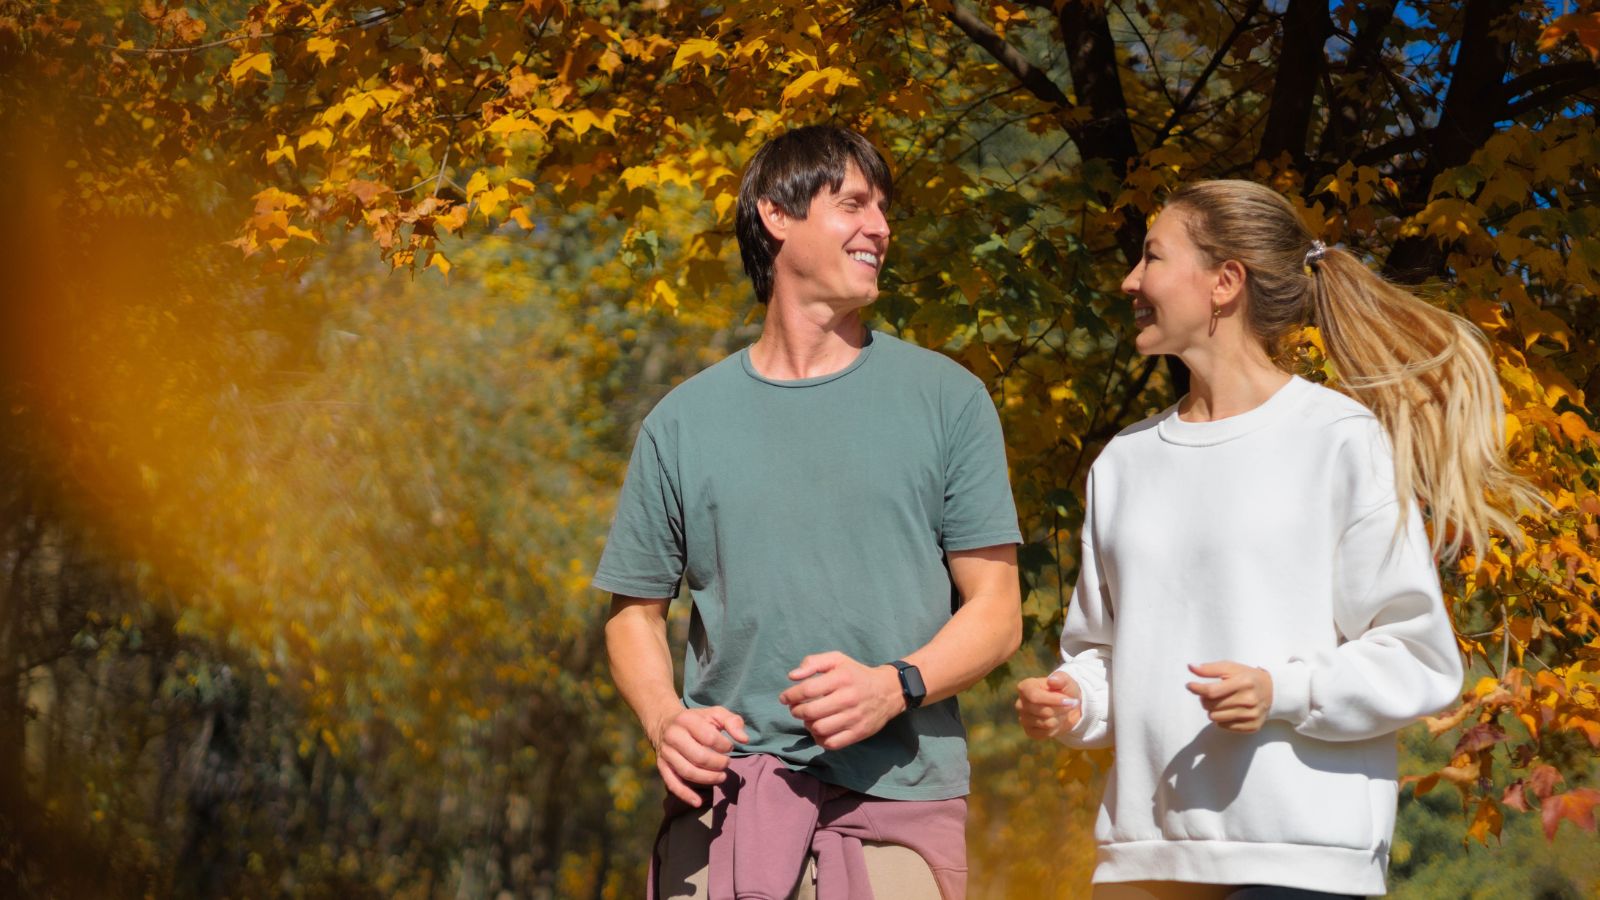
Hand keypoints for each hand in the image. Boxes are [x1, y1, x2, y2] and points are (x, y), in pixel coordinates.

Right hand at [649, 705, 748, 806]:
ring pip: (687, 772)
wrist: (664, 723)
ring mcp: (666, 753)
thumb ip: (732, 722)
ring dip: (708, 779)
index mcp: (686, 720)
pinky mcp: (662, 766)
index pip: (709, 737)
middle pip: (698, 757)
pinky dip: (686, 795)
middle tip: (727, 764)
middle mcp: (673, 736)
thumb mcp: (715, 714)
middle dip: (718, 764)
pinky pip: (673, 784)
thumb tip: (744, 739)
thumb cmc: (697, 720)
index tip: (729, 747)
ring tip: (721, 777)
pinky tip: (698, 802)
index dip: (724, 746)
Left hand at [778, 651, 903, 750]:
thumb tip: (792, 676)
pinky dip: (820, 739)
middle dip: (797, 711)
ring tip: (809, 719)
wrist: (888, 690)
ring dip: (808, 725)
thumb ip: (813, 662)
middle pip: (811, 711)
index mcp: (841, 678)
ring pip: (819, 728)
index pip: (808, 690)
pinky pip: (831, 743)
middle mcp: (848, 698)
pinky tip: (819, 730)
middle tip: (796, 709)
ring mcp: (854, 718)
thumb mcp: (837, 659)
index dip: (791, 695)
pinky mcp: (859, 733)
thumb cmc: (856, 674)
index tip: (784, 698)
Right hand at [1015, 671, 1081, 738]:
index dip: (1054, 700)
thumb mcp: (1066, 681)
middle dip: (1061, 709)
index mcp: (1025, 687)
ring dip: (1060, 718)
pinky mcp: (1029, 731)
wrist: (1066, 706)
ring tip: (1062, 711)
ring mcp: (1023, 719)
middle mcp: (1020, 703)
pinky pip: (1046, 733)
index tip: (1070, 700)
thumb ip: (1060, 679)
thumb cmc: (1064, 690)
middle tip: (1069, 705)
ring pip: (1047, 723)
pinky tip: (1057, 720)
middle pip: (1044, 711)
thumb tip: (1051, 681)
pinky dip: (1056, 728)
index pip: (1035, 696)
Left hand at [1186, 661, 1272, 732]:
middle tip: (1210, 694)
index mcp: (1243, 683)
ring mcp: (1251, 715)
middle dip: (1205, 699)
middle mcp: (1249, 700)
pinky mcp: (1252, 726)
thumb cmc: (1247, 677)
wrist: (1273, 691)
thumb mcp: (1231, 668)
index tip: (1189, 686)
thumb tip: (1190, 667)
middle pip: (1211, 705)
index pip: (1212, 691)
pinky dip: (1222, 719)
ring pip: (1215, 717)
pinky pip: (1224, 726)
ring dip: (1212, 710)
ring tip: (1220, 702)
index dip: (1197, 689)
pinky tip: (1229, 710)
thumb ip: (1210, 669)